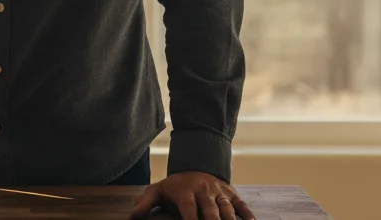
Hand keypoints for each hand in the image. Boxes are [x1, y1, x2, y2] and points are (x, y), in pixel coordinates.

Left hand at [131, 172, 255, 219]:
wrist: (194, 167)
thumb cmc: (174, 186)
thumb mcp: (157, 190)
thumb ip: (145, 202)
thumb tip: (132, 216)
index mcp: (185, 193)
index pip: (188, 210)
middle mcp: (204, 192)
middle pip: (211, 211)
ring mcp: (219, 192)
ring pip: (227, 209)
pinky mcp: (232, 193)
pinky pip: (242, 205)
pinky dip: (248, 215)